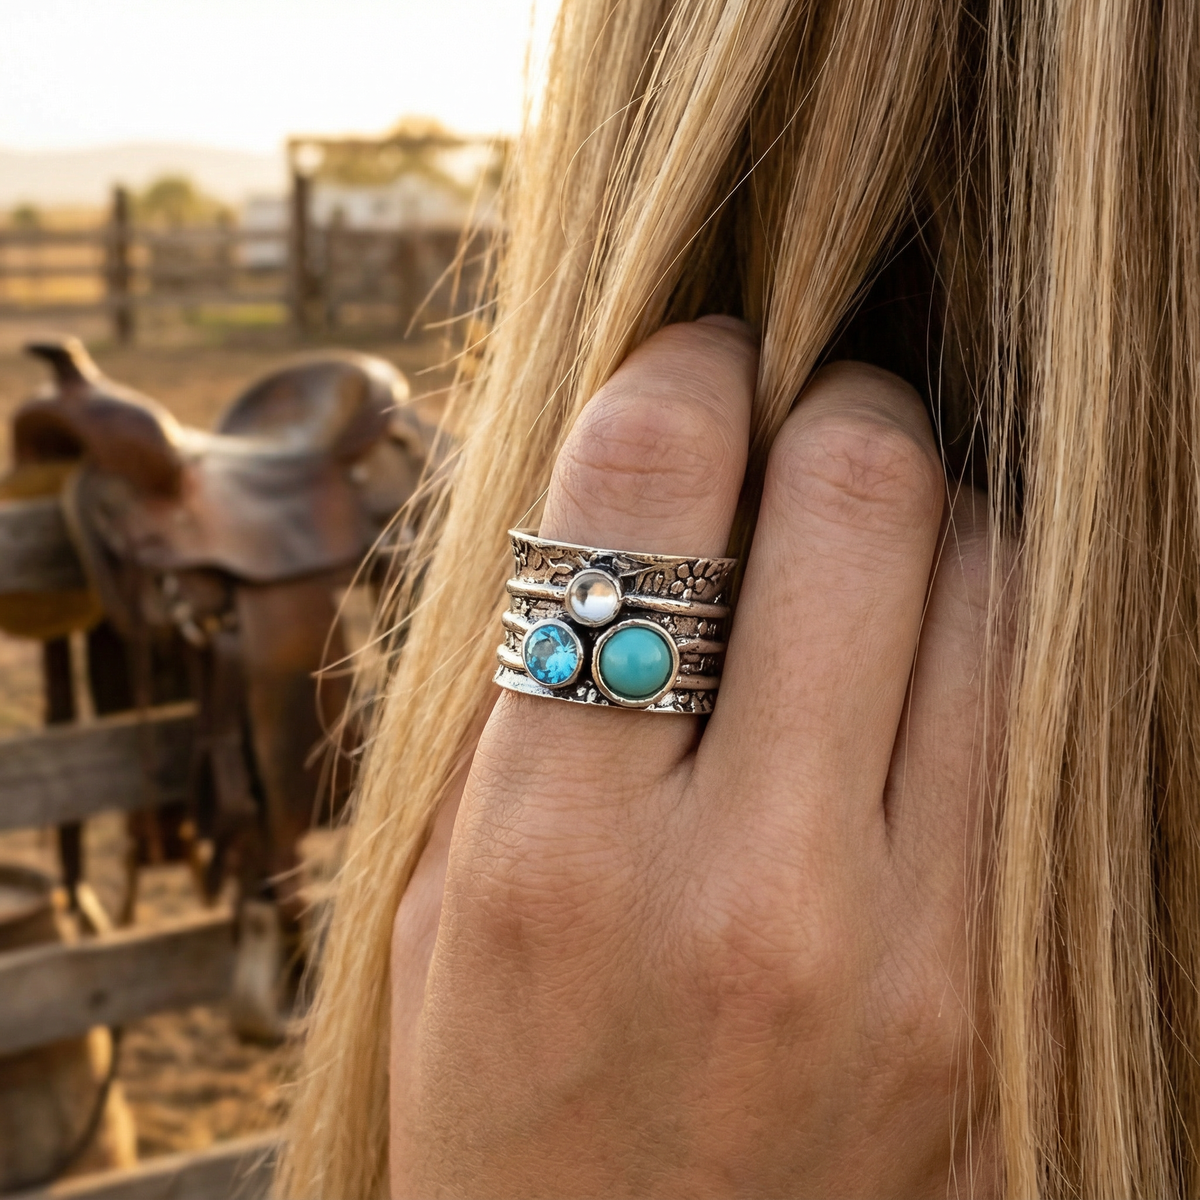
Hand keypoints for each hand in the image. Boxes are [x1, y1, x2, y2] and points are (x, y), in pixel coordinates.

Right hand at [390, 318, 999, 1197]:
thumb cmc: (503, 1094)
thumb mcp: (447, 894)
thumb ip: (534, 682)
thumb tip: (634, 482)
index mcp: (555, 853)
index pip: (644, 493)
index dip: (676, 373)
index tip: (691, 360)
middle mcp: (747, 889)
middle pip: (860, 496)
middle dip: (830, 404)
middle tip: (794, 415)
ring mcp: (911, 948)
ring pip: (989, 580)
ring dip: (924, 508)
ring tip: (858, 534)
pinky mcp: (1002, 990)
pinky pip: (1035, 715)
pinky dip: (979, 627)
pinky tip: (912, 643)